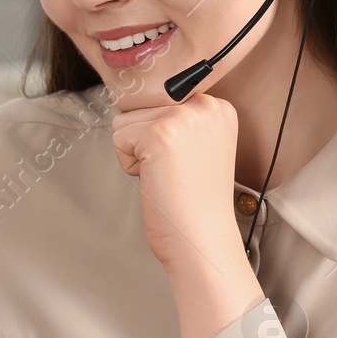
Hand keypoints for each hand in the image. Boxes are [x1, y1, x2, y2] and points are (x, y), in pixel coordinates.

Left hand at [111, 91, 245, 274]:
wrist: (202, 239)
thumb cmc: (195, 202)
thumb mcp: (199, 146)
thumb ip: (179, 119)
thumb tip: (134, 99)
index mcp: (218, 106)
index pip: (161, 98)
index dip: (159, 133)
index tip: (183, 162)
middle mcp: (205, 105)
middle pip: (142, 107)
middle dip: (146, 142)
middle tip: (176, 172)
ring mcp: (181, 118)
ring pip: (126, 121)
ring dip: (137, 152)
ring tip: (167, 175)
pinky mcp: (158, 134)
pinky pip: (118, 139)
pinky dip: (129, 165)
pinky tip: (157, 180)